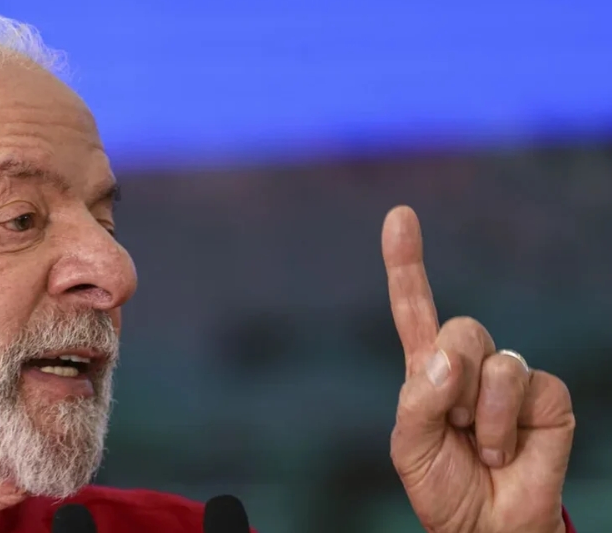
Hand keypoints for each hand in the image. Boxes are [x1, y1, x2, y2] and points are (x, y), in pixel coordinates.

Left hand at [382, 206, 574, 532]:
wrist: (485, 525)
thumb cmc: (442, 484)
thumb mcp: (410, 445)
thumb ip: (419, 400)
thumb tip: (447, 358)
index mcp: (426, 368)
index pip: (414, 307)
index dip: (407, 261)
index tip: (400, 214)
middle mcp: (469, 363)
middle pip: (459, 329)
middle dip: (451, 378)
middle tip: (452, 424)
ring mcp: (510, 376)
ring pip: (494, 359)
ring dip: (477, 413)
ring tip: (478, 445)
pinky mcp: (546, 394)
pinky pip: (524, 385)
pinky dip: (503, 426)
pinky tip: (505, 450)